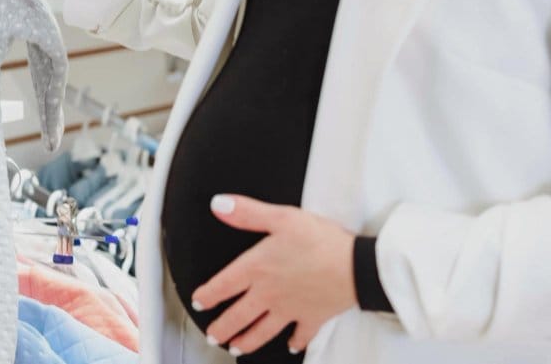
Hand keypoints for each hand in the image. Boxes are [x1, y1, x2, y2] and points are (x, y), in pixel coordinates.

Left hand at [193, 195, 357, 355]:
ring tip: (236, 349)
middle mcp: (269, 294)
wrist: (356, 266)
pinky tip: (292, 346)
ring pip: (262, 331)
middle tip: (213, 336)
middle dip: (222, 328)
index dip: (207, 295)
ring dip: (247, 342)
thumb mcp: (282, 217)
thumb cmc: (320, 240)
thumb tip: (218, 204)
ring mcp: (290, 309)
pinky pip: (301, 334)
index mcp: (257, 269)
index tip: (198, 302)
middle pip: (238, 316)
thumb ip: (247, 213)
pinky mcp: (313, 317)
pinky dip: (296, 342)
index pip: (223, 286)